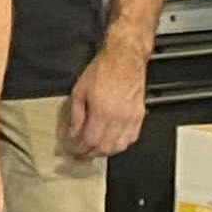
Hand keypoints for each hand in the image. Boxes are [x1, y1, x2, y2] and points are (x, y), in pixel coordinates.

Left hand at [64, 45, 148, 160]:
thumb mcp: (79, 91)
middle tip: (80, 154)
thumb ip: (76, 115)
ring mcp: (132, 117)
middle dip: (90, 154)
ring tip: (93, 150)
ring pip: (119, 146)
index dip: (79, 150)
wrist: (124, 58)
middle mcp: (119, 117)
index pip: (89, 141)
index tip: (72, 151)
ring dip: (105, 152)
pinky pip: (132, 137)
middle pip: (104, 147)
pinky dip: (121, 144)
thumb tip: (73, 132)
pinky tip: (112, 142)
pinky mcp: (140, 114)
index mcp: (103, 112)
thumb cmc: (104, 69)